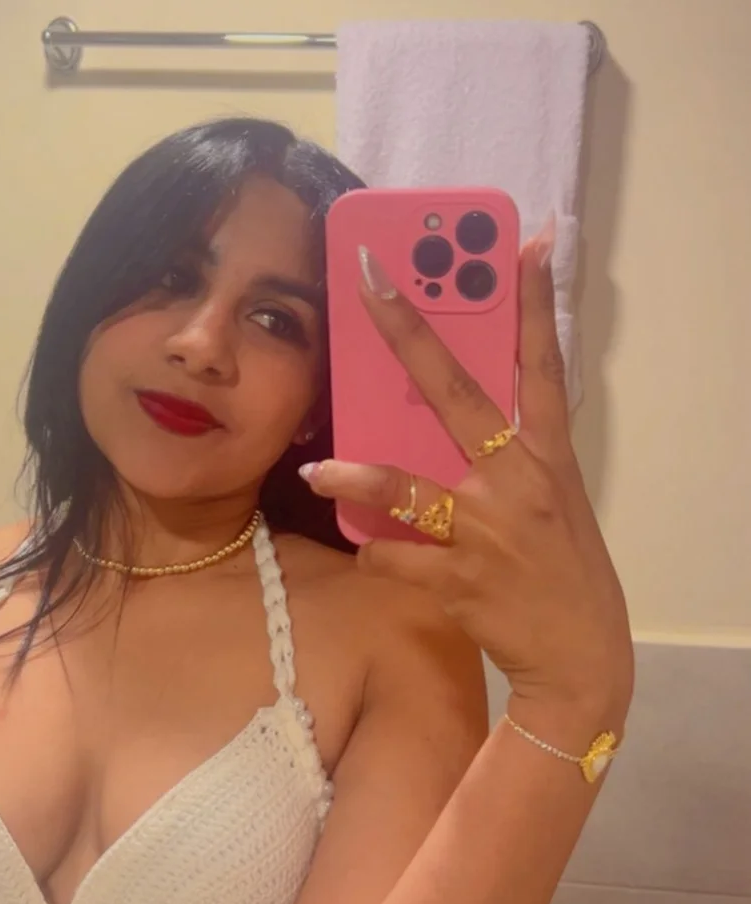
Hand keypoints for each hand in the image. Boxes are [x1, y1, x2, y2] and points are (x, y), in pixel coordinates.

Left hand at [303, 230, 632, 729]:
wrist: (581, 661)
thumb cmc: (563, 572)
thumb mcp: (551, 502)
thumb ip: (505, 460)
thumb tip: (446, 424)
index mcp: (548, 458)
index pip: (543, 366)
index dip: (534, 303)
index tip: (527, 243)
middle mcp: (518, 483)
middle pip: (459, 394)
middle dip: (410, 332)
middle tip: (370, 280)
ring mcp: (485, 531)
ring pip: (406, 488)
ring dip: (358, 477)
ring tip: (322, 468)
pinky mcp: (457, 581)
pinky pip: (394, 558)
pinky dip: (376, 553)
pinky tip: (370, 552)